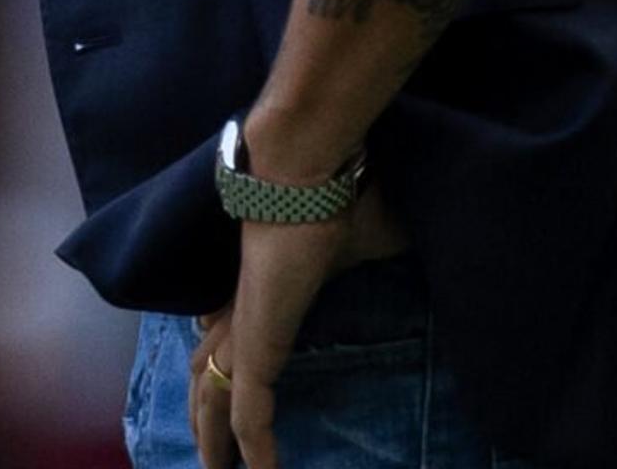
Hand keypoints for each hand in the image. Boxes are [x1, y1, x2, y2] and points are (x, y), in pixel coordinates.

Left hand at [190, 181, 403, 468]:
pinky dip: (255, 452)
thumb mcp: (369, 235)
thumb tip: (412, 235)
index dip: (222, 363)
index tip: (228, 391)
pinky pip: (249, 415)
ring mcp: (244, 332)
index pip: (225, 334)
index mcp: (258, 285)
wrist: (310, 175)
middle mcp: (240, 311)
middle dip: (204, 416)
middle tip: (213, 454)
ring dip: (216, 443)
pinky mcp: (256, 349)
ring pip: (213, 400)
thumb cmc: (344, 196)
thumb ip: (374, 251)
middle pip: (206, 373)